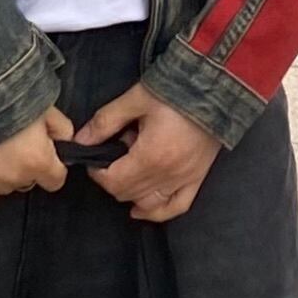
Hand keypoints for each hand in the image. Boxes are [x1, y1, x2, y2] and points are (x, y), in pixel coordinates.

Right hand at [0, 109, 73, 208]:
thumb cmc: (10, 98)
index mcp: (39, 160)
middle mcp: (17, 176)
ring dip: (6, 174)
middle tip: (18, 145)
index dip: (53, 167)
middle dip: (27, 167)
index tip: (46, 156)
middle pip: (29, 182)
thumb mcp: (46, 108)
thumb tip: (65, 140)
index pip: (56, 180)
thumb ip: (61, 129)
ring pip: (6, 187)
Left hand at [72, 83, 221, 223]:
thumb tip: (80, 140)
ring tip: (130, 170)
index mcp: (151, 155)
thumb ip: (105, 122)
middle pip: (127, 194)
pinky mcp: (198, 178)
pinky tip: (142, 209)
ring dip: (131, 193)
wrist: (216, 86)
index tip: (95, 158)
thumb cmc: (176, 90)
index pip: (113, 181)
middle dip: (113, 178)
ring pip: (148, 204)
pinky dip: (158, 212)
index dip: (97, 172)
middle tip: (117, 153)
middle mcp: (168, 174)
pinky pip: (177, 206)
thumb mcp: (135, 100)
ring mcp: (185, 179)